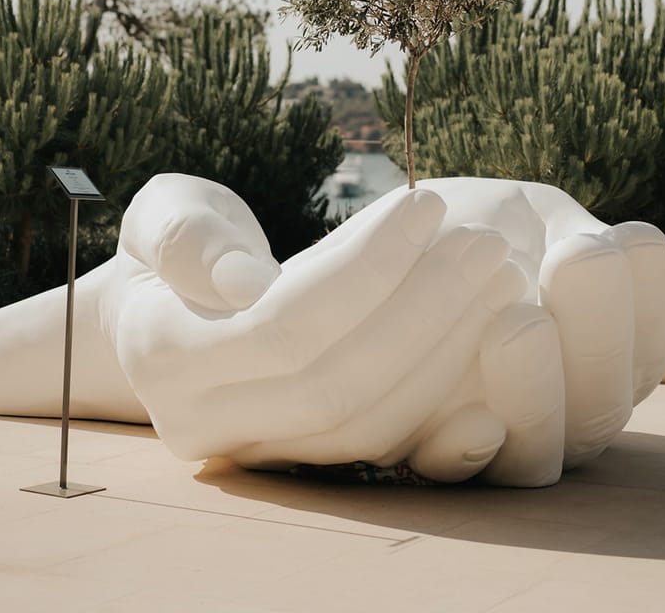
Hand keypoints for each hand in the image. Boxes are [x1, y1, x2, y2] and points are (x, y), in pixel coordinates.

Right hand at [110, 174, 525, 470]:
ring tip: (501, 276)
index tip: (428, 204)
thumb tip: (248, 286)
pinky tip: (490, 332)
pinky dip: (444, 388)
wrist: (164, 311)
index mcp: (163, 355)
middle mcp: (204, 423)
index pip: (283, 325)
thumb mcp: (163, 214)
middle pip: (336, 383)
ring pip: (370, 421)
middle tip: (487, 245)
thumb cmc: (171, 246)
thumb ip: (188, 239)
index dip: (365, 269)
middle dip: (423, 309)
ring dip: (447, 348)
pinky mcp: (305, 460)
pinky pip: (385, 439)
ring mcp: (257, 452)